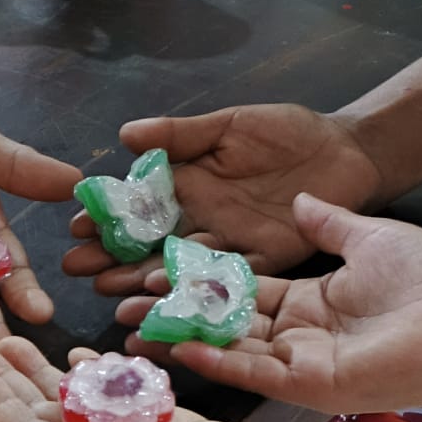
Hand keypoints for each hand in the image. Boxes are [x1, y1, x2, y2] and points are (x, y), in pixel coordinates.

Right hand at [62, 104, 383, 292]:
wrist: (346, 151)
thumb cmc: (286, 134)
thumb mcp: (228, 125)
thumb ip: (180, 134)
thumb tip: (125, 135)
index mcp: (188, 188)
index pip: (138, 206)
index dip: (108, 217)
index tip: (75, 225)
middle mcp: (201, 223)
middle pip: (148, 245)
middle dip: (111, 258)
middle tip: (74, 268)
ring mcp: (229, 247)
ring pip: (178, 269)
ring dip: (141, 282)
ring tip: (107, 293)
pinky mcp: (263, 264)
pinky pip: (225, 281)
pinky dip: (195, 290)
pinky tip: (166, 296)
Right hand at [117, 195, 421, 413]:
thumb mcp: (369, 237)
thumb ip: (331, 223)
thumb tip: (303, 197)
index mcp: (305, 302)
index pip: (237, 292)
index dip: (196, 281)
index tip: (152, 267)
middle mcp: (294, 335)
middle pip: (218, 324)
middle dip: (170, 315)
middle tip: (118, 305)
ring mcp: (299, 361)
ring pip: (225, 349)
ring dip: (178, 338)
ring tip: (129, 329)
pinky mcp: (309, 382)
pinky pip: (252, 370)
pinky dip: (215, 359)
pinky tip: (177, 344)